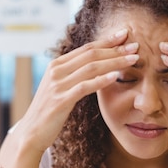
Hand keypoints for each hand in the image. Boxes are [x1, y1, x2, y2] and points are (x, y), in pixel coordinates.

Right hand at [15, 29, 139, 152]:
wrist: (31, 132)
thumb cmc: (50, 111)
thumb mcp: (61, 87)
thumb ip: (75, 75)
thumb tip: (97, 67)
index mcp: (57, 65)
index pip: (87, 48)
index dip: (107, 41)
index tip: (125, 35)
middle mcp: (56, 71)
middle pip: (91, 54)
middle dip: (115, 49)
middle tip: (135, 46)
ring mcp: (57, 85)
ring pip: (91, 68)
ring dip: (114, 62)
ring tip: (133, 59)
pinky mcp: (60, 101)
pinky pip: (84, 87)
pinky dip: (101, 80)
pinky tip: (115, 77)